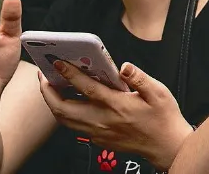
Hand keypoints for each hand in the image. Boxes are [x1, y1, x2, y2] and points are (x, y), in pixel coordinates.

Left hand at [39, 61, 191, 169]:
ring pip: (65, 120)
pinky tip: (69, 103)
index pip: (87, 88)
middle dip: (48, 92)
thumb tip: (124, 66)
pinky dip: (65, 114)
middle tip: (43, 76)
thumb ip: (139, 78)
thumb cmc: (163, 118)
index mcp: (117, 105)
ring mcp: (98, 132)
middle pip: (63, 109)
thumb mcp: (159, 92)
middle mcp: (102, 120)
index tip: (58, 63)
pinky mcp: (98, 140)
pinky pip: (74, 127)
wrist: (165, 145)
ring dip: (53, 104)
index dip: (70, 74)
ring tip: (51, 88)